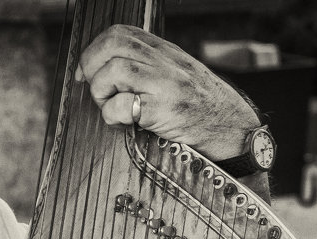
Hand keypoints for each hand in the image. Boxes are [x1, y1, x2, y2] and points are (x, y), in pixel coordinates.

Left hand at [75, 24, 260, 161]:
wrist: (230, 127)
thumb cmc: (198, 107)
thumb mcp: (173, 74)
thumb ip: (144, 66)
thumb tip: (101, 71)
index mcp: (162, 50)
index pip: (117, 33)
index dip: (94, 51)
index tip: (87, 73)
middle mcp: (163, 61)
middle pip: (111, 45)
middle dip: (92, 68)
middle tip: (98, 92)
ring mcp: (164, 83)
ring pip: (113, 70)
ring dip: (101, 93)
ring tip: (112, 109)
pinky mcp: (163, 109)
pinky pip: (123, 105)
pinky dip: (113, 115)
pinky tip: (124, 123)